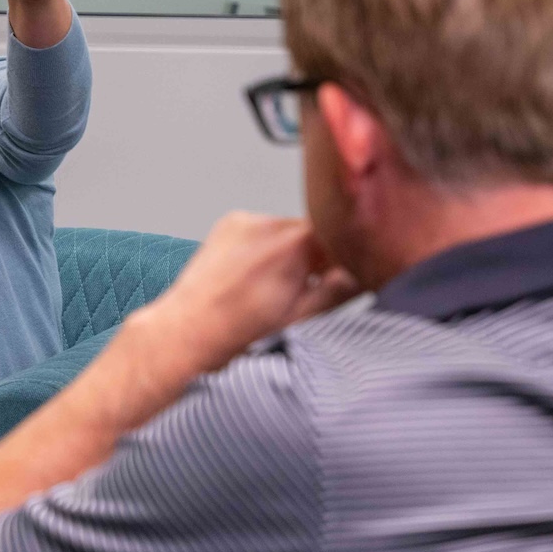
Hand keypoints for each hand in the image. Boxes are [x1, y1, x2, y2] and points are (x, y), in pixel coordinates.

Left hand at [136, 213, 360, 375]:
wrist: (187, 330)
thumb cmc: (240, 331)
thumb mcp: (303, 318)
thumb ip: (340, 290)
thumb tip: (365, 274)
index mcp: (298, 244)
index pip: (343, 236)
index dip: (348, 258)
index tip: (346, 276)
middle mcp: (271, 223)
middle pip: (315, 232)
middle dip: (317, 257)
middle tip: (303, 289)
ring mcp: (247, 220)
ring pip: (288, 230)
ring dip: (290, 251)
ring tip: (272, 287)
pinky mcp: (228, 223)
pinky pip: (262, 229)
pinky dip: (265, 247)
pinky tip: (253, 276)